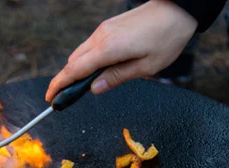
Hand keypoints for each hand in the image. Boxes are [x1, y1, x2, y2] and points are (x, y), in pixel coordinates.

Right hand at [45, 0, 196, 101]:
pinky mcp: (109, 27)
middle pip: (73, 62)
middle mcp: (100, 37)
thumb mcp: (145, 66)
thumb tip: (94, 89)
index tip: (50, 98)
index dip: (59, 85)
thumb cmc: (166, 38)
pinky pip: (91, 47)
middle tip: (66, 98)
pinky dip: (87, 60)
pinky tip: (98, 70)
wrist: (178, 9)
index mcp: (108, 49)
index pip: (74, 70)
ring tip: (83, 88)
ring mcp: (104, 30)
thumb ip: (117, 77)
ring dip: (78, 70)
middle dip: (66, 80)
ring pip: (81, 53)